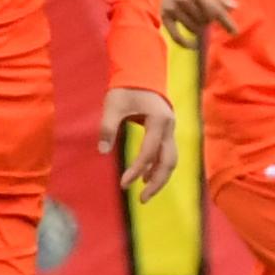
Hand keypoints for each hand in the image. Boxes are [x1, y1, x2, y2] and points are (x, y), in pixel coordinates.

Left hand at [103, 86, 179, 201]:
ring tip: (143, 193)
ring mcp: (170, 130)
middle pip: (169, 162)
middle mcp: (169, 127)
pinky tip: (145, 177)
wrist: (141, 74)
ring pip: (171, 161)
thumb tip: (103, 151)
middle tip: (141, 199)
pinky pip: (166, 155)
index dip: (137, 169)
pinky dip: (158, 168)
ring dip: (159, 178)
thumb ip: (108, 127)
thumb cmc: (126, 89)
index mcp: (159, 120)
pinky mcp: (166, 133)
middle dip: (156, 183)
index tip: (123, 184)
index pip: (149, 151)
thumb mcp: (113, 105)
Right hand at [158, 0, 233, 49]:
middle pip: (206, 20)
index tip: (234, 31)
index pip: (216, 10)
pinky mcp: (163, 15)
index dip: (226, 22)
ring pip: (194, 28)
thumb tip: (234, 8)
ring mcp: (173, 8)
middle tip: (206, 10)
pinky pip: (176, 35)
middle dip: (210, 18)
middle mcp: (185, 0)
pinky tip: (192, 45)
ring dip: (199, 26)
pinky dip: (185, 42)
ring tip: (196, 16)